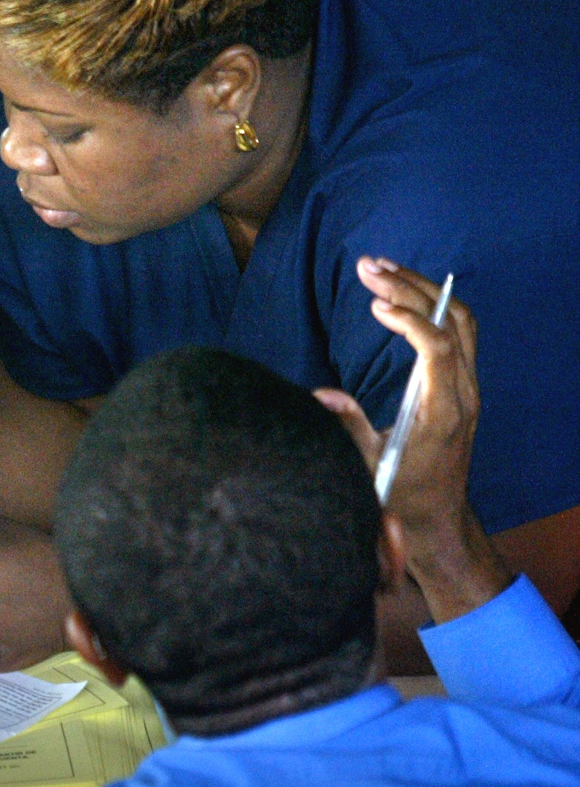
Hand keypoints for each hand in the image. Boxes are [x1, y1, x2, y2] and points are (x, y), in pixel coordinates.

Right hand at [314, 258, 508, 619]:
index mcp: (443, 411)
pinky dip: (429, 307)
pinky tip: (398, 296)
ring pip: (460, 321)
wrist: (437, 519)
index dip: (410, 319)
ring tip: (380, 269)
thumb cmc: (400, 497)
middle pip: (453, 321)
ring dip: (423, 290)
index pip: (440, 347)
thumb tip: (319, 394)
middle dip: (411, 287)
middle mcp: (463, 393)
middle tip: (367, 267)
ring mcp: (466, 387)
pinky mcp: (460, 386)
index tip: (374, 303)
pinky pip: (456, 333)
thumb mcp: (368, 468)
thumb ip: (348, 429)